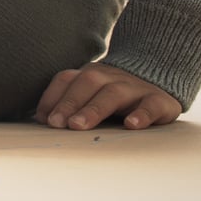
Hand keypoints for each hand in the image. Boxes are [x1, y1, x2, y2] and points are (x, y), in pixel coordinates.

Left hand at [35, 62, 180, 129]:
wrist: (160, 79)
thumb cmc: (116, 95)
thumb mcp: (92, 94)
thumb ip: (69, 102)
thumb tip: (40, 119)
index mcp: (91, 74)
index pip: (67, 79)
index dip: (53, 97)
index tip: (43, 118)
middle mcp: (111, 77)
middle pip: (87, 83)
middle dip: (69, 103)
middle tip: (57, 124)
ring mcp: (135, 87)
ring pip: (113, 93)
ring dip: (94, 109)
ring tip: (79, 126)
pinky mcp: (158, 100)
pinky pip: (150, 105)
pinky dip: (141, 114)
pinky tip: (131, 125)